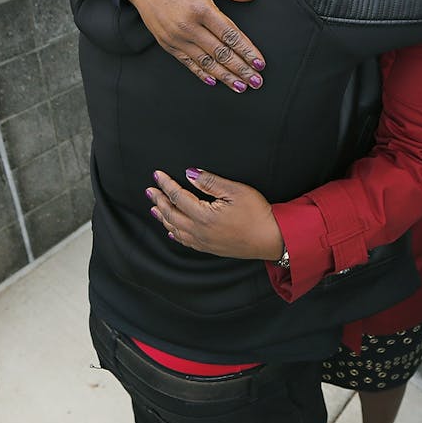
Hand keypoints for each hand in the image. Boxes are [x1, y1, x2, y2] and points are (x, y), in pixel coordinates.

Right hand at [125, 0, 265, 92]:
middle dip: (241, 69)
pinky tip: (215, 81)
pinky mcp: (167, 43)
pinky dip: (202, 73)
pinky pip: (188, 62)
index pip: (230, 35)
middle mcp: (188, 26)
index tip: (260, 64)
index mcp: (201, 8)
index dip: (247, 51)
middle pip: (221, 53)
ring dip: (225, 76)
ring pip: (206, 62)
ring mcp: (176, 37)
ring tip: (240, 86)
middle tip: (256, 82)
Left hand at [146, 168, 283, 260]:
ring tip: (154, 208)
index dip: (166, 184)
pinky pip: (185, 241)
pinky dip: (174, 233)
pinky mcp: (210, 248)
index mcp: (204, 215)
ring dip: (163, 217)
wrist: (272, 239)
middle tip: (149, 190)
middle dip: (159, 200)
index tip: (157, 175)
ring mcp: (204, 242)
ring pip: (175, 229)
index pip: (177, 197)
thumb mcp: (236, 191)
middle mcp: (199, 231)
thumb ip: (210, 182)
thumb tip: (190, 174)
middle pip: (171, 214)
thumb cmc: (258, 214)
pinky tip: (171, 231)